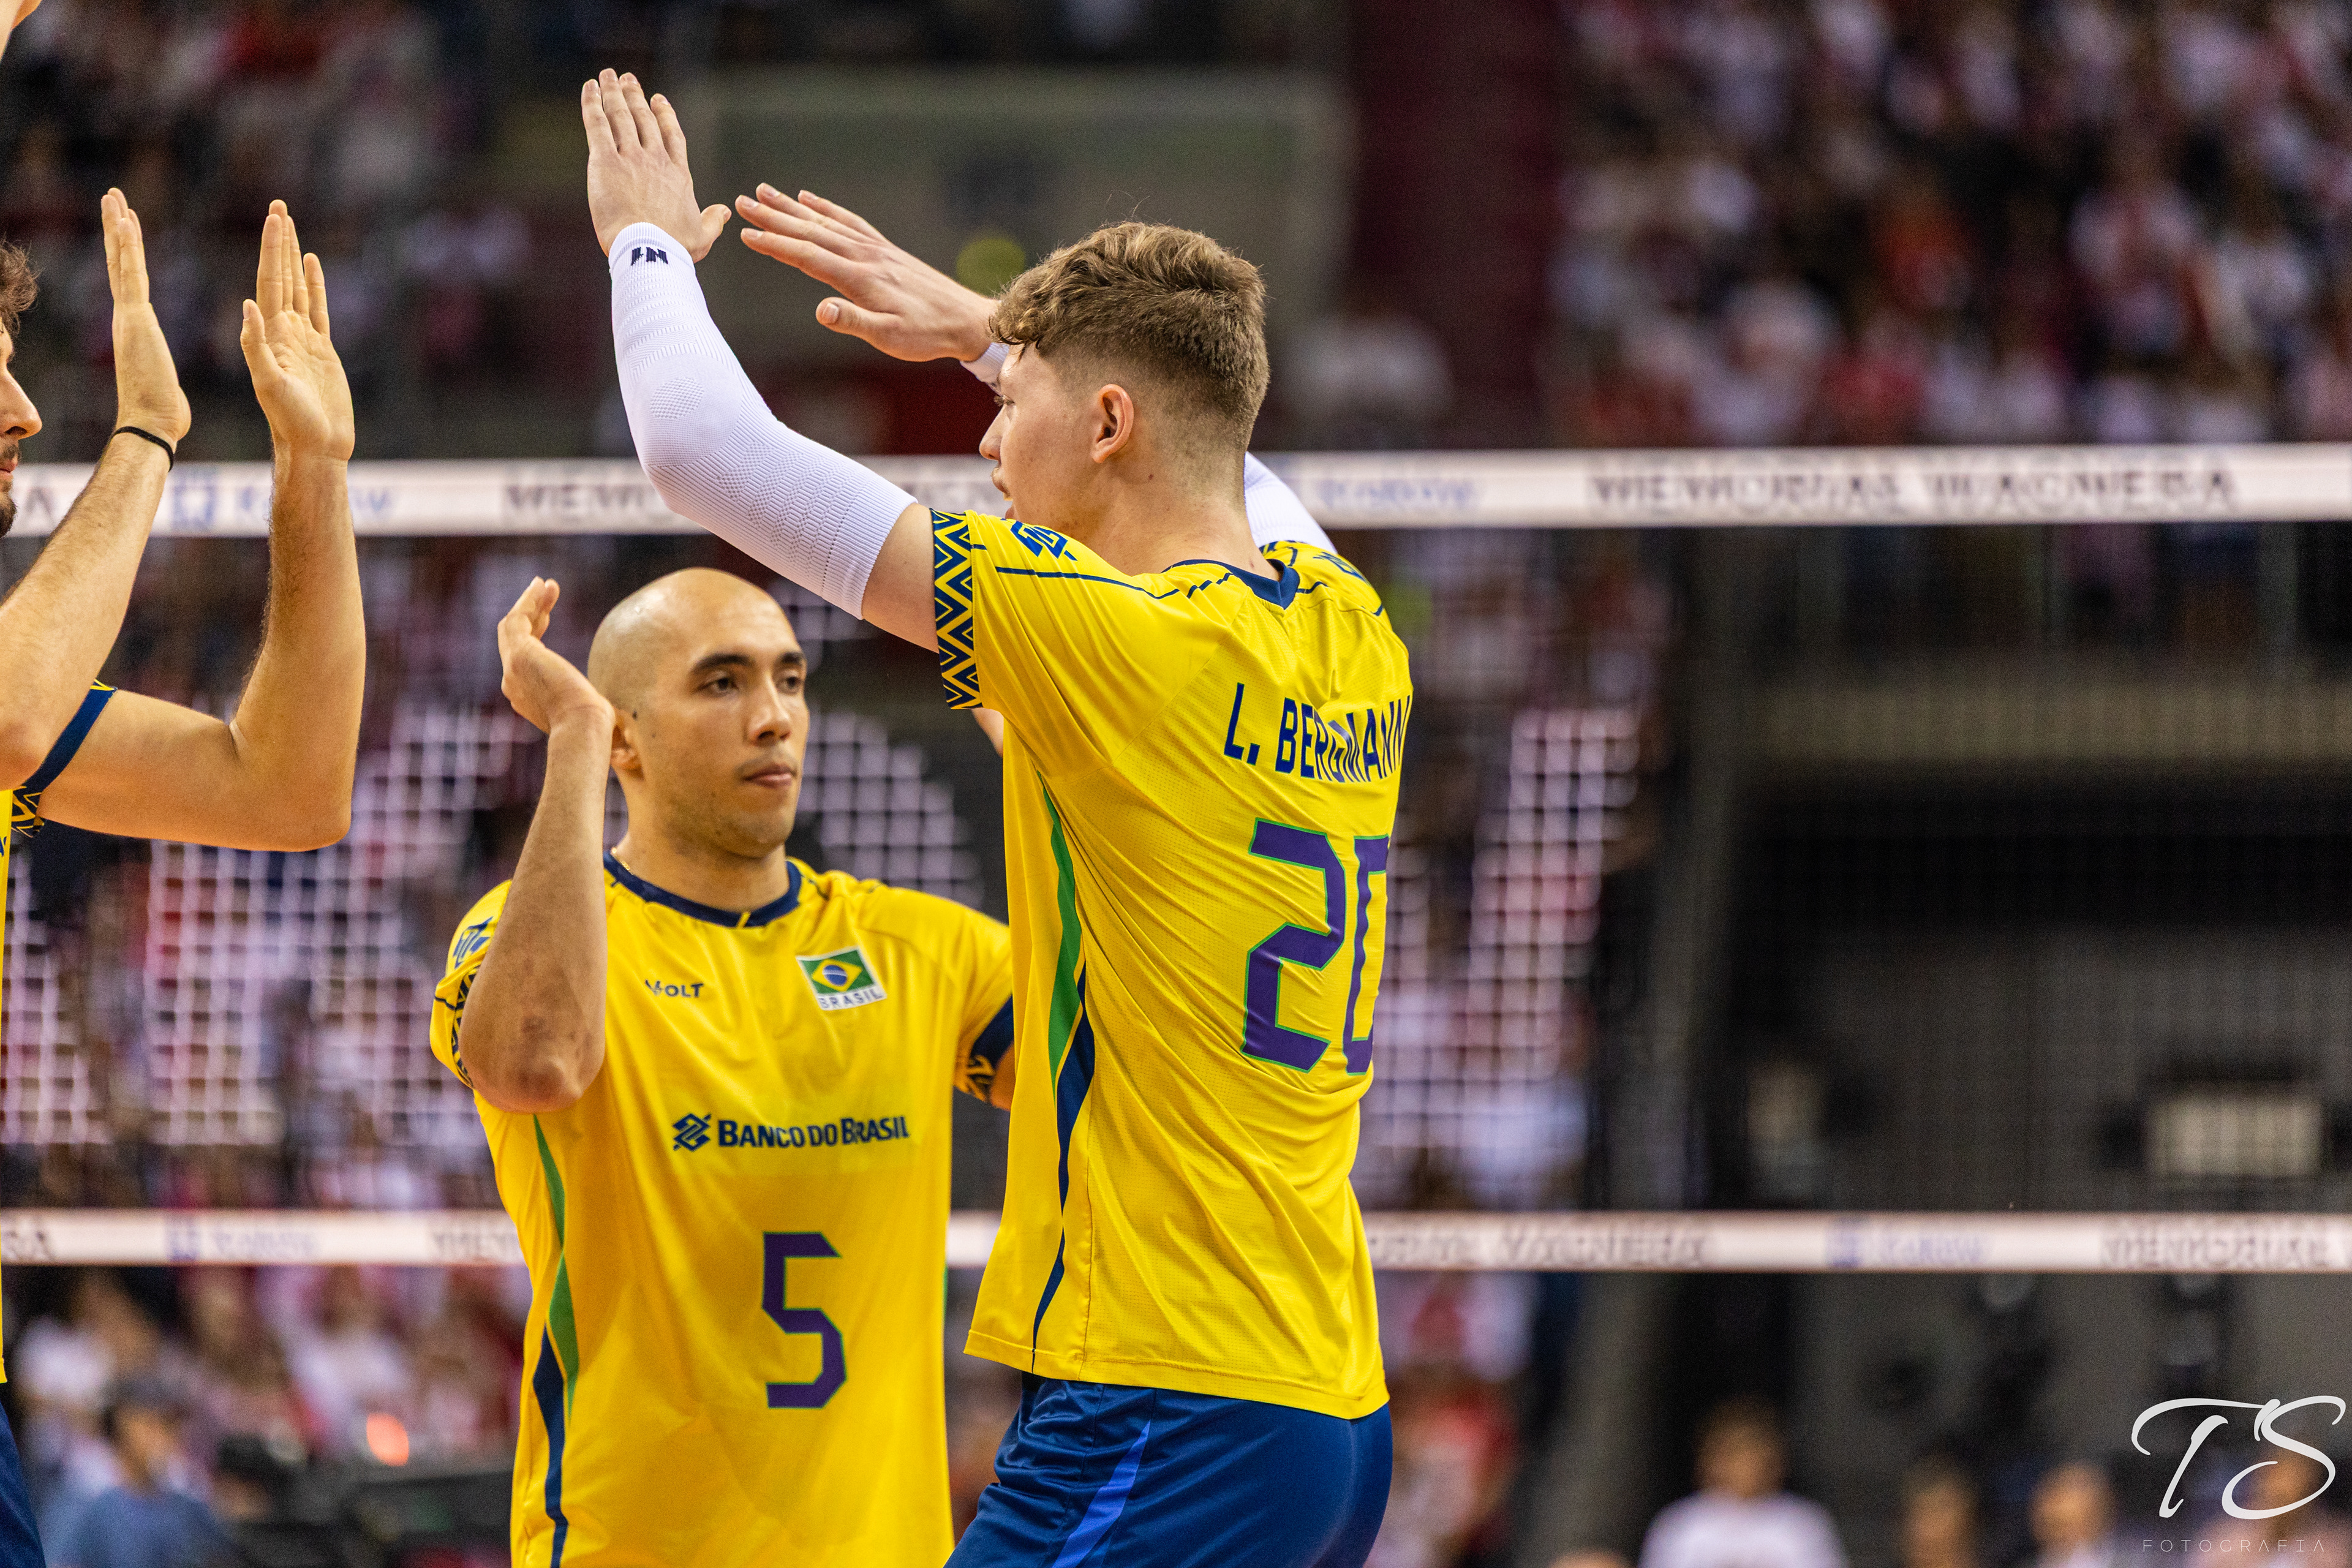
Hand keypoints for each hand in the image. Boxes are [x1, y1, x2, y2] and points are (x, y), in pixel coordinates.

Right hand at [102, 189, 190, 444]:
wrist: (152, 425)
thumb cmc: (162, 414)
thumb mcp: (164, 382)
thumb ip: (159, 373)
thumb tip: (162, 384)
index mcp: (137, 328)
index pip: (132, 281)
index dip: (128, 253)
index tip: (128, 226)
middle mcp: (128, 317)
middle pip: (121, 264)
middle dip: (117, 230)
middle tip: (113, 198)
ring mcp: (129, 316)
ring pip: (122, 262)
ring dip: (118, 228)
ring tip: (114, 197)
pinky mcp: (135, 319)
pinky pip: (130, 275)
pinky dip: (126, 247)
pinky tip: (125, 221)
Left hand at [240, 201, 354, 461]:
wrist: (315, 448)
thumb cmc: (290, 423)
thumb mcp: (269, 385)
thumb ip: (257, 347)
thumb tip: (247, 306)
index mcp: (271, 334)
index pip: (270, 281)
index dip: (272, 249)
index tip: (273, 218)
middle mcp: (284, 330)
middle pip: (281, 275)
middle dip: (279, 241)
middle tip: (278, 206)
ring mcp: (303, 339)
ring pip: (298, 286)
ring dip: (294, 256)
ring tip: (290, 225)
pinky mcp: (323, 351)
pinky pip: (318, 308)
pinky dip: (315, 284)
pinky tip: (312, 264)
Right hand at [499, 579, 614, 736]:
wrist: (584, 728)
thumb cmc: (596, 728)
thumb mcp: (592, 712)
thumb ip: (592, 706)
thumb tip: (620, 722)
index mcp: (527, 697)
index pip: (525, 657)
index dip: (535, 633)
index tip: (546, 617)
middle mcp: (513, 683)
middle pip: (516, 639)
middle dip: (532, 614)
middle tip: (546, 593)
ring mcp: (513, 669)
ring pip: (513, 627)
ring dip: (529, 603)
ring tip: (545, 584)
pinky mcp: (519, 655)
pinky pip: (517, 619)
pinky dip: (527, 601)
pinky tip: (541, 586)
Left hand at [582, 70, 728, 260]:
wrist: (650, 250)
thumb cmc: (674, 248)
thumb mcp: (702, 237)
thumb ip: (713, 221)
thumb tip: (726, 211)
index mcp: (678, 176)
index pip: (672, 136)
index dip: (665, 115)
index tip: (658, 100)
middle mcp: (656, 160)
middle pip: (645, 119)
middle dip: (636, 97)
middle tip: (629, 79)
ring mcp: (631, 158)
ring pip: (621, 115)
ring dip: (615, 92)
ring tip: (609, 76)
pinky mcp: (605, 162)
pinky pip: (597, 124)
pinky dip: (592, 103)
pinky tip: (590, 87)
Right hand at [734, 186, 996, 362]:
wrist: (967, 319)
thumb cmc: (927, 335)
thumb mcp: (889, 338)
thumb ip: (854, 323)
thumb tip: (820, 310)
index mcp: (859, 279)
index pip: (807, 257)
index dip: (775, 245)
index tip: (745, 234)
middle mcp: (864, 256)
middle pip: (811, 231)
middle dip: (774, 217)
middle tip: (742, 201)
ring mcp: (875, 249)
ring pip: (826, 222)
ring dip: (793, 208)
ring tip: (766, 192)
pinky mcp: (885, 250)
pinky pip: (850, 222)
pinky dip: (826, 209)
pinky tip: (810, 200)